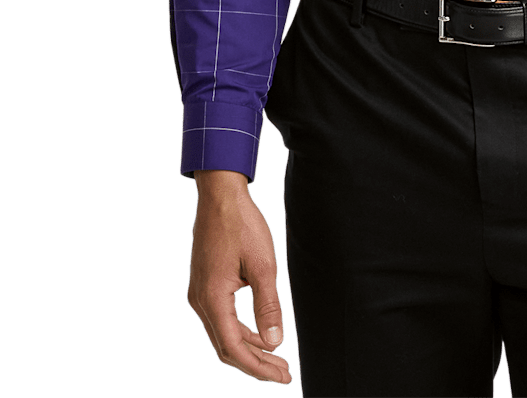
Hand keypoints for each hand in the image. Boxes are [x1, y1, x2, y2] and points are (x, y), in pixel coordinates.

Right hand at [187, 170, 292, 385]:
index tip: (281, 376)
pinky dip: (241, 331)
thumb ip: (268, 305)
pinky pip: (222, 319)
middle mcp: (200, 302)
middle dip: (256, 363)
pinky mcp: (204, 285)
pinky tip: (260, 334)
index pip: (234, 349)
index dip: (258, 367)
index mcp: (212, 299)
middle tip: (283, 373)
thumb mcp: (262, 265)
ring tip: (276, 358)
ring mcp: (200, 294)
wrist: (220, 195)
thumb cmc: (241, 225)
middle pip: (227, 347)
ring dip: (249, 348)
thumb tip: (274, 342)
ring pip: (224, 334)